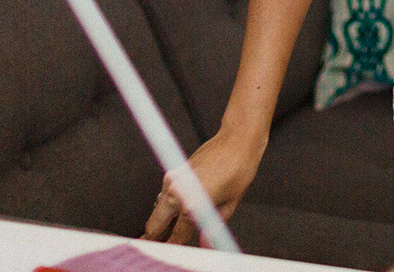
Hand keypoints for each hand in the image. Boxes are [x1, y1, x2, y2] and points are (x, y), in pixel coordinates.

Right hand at [144, 127, 264, 244]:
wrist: (236, 140)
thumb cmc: (238, 169)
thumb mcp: (229, 205)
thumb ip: (212, 228)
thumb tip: (205, 244)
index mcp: (192, 204)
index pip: (178, 236)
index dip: (174, 248)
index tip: (172, 252)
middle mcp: (178, 192)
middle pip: (155, 224)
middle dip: (155, 237)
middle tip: (156, 246)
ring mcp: (173, 180)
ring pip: (157, 209)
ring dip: (160, 221)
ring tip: (162, 233)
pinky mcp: (174, 172)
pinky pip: (164, 195)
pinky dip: (166, 206)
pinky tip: (174, 212)